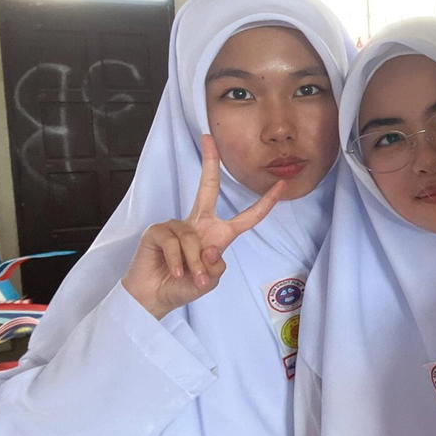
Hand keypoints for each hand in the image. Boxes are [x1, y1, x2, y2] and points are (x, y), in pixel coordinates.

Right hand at [122, 135, 283, 318]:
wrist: (155, 298)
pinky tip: (174, 272)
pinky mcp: (158, 231)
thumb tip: (210, 248)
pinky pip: (175, 243)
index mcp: (218, 234)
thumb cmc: (184, 287)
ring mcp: (177, 225)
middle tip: (208, 138)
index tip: (281, 185)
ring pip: (194, 239)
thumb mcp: (210, 280)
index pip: (247, 217)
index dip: (265, 203)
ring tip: (188, 278)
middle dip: (209, 162)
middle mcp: (198, 224)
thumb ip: (216, 265)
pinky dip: (178, 262)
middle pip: (207, 188)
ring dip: (193, 263)